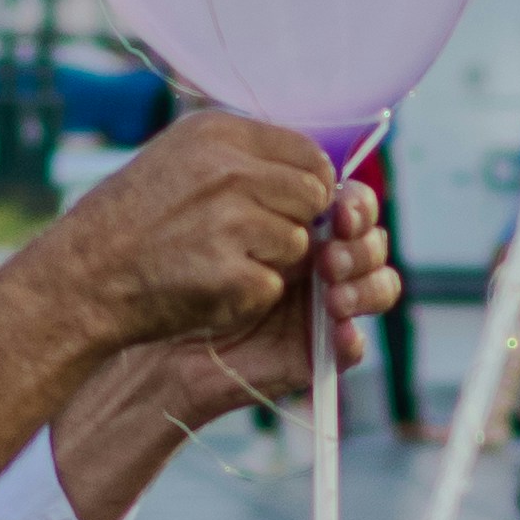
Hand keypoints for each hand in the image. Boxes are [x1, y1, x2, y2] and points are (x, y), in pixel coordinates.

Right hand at [42, 108, 347, 353]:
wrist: (81, 278)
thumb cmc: (129, 220)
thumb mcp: (177, 158)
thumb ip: (242, 156)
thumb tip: (313, 171)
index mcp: (218, 133)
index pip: (308, 155)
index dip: (306, 185)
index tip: (283, 205)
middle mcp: (229, 171)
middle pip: (311, 198)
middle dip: (290, 222)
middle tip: (244, 240)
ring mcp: (232, 224)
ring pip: (297, 245)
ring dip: (268, 261)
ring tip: (215, 261)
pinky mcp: (233, 276)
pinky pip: (273, 287)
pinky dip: (247, 295)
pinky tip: (207, 287)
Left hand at [177, 176, 402, 414]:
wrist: (141, 324)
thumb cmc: (169, 258)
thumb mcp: (210, 206)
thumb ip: (260, 181)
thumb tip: (312, 170)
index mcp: (303, 221)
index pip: (354, 205)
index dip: (357, 204)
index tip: (336, 204)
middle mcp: (318, 259)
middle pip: (372, 242)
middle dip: (363, 244)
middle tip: (334, 252)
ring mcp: (320, 305)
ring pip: (378, 287)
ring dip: (366, 286)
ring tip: (334, 295)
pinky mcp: (313, 350)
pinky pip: (352, 346)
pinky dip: (352, 340)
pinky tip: (339, 333)